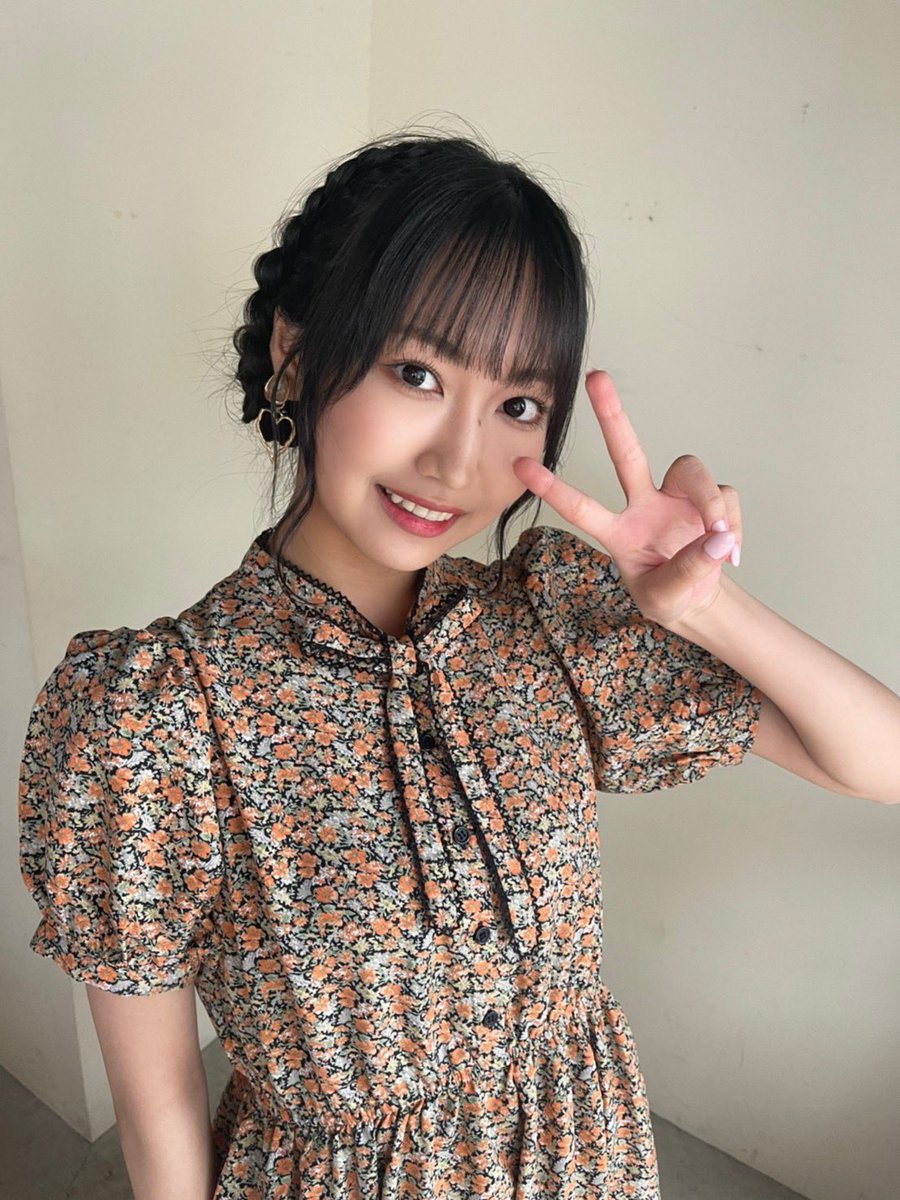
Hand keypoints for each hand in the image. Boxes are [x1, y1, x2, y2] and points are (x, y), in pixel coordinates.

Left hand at [512, 371, 742, 630]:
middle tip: (595, 376)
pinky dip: (732, 525)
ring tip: (720, 540)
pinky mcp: (708, 499)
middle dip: (611, 414)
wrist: (698, 601)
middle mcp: (642, 505)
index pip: (581, 507)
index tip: (519, 464)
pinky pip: (725, 498)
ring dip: (710, 503)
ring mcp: (675, 499)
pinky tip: (729, 551)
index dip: (552, 488)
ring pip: (691, 471)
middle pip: (625, 452)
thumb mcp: (666, 599)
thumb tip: (717, 539)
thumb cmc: (667, 596)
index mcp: (618, 532)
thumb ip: (686, 572)